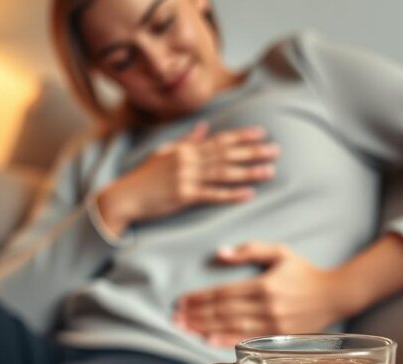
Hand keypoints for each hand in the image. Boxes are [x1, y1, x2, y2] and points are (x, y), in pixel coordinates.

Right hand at [96, 122, 279, 235]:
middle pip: (227, 154)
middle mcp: (188, 160)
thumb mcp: (164, 153)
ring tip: (270, 171)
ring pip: (224, 173)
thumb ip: (186, 141)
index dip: (242, 137)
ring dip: (249, 172)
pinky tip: (249, 194)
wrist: (126, 196)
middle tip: (276, 150)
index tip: (261, 134)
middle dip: (253, 152)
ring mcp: (187, 178)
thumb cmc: (145, 176)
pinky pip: (213, 194)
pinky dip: (232, 194)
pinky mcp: (184, 196)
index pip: (219, 140)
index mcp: (185, 149)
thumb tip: (204, 127)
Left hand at [174, 242, 349, 346]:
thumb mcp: (280, 253)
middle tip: (174, 317)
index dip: (200, 297)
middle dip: (196, 315)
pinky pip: (247, 341)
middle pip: (223, 312)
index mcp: (265, 285)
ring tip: (184, 328)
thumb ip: (250, 250)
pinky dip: (225, 341)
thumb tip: (221, 253)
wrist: (336, 295)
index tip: (181, 300)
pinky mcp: (279, 339)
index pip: (224, 293)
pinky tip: (208, 340)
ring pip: (231, 327)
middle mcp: (267, 307)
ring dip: (204, 328)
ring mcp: (274, 326)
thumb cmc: (305, 272)